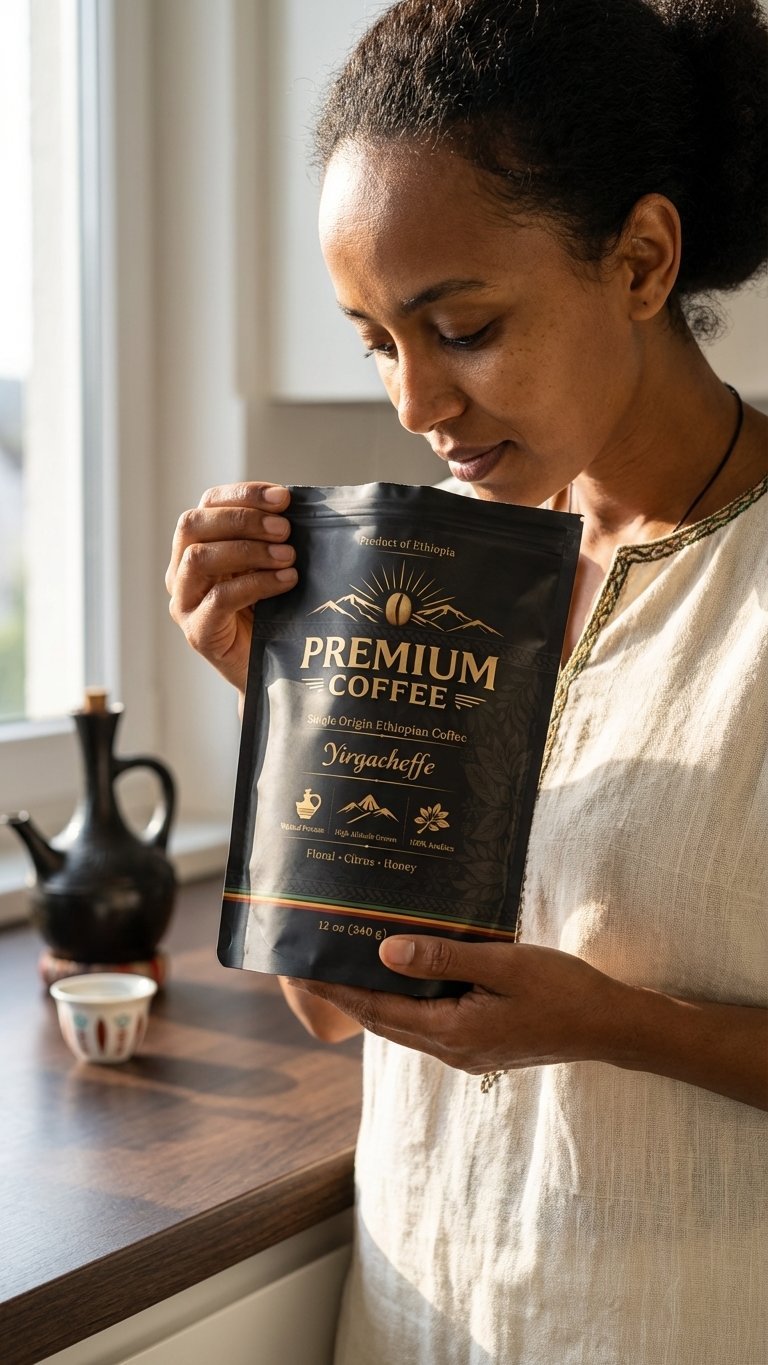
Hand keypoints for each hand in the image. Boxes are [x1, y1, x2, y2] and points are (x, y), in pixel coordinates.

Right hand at [165, 482, 296, 693]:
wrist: (271, 672)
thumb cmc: (273, 614)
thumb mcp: (269, 566)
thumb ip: (273, 538)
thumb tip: (300, 506)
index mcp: (197, 546)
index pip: (208, 504)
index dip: (243, 494)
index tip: (282, 497)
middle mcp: (181, 571)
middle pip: (194, 524)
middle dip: (243, 519)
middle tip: (285, 529)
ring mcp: (184, 603)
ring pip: (199, 558)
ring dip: (248, 549)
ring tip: (288, 557)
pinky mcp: (198, 632)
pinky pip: (219, 598)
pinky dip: (256, 584)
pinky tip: (286, 581)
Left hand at [289, 936, 619, 1074]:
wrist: (608, 1026)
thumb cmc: (562, 990)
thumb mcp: (502, 965)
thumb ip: (443, 959)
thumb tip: (385, 953)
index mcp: (451, 1033)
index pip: (377, 1011)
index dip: (337, 990)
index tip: (304, 969)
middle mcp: (451, 1050)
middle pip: (383, 1022)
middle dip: (345, 994)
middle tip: (311, 965)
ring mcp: (465, 1052)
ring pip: (404, 1024)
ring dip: (374, 999)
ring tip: (345, 966)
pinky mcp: (479, 1045)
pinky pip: (427, 1023)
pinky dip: (404, 1002)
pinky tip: (402, 978)